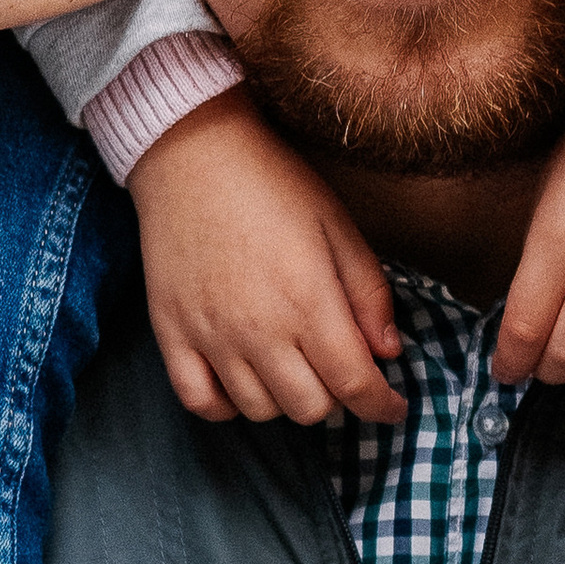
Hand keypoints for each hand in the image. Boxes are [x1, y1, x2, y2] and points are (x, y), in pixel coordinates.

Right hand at [130, 86, 404, 426]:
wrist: (192, 153)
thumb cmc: (273, 184)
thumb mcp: (339, 227)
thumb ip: (370, 294)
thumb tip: (387, 351)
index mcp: (309, 302)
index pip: (355, 385)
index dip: (382, 406)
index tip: (392, 406)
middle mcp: (259, 330)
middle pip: (310, 409)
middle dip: (338, 398)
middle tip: (339, 369)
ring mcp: (210, 336)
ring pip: (260, 411)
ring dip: (286, 399)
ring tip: (293, 365)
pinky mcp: (172, 333)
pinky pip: (201, 402)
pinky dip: (227, 405)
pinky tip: (243, 380)